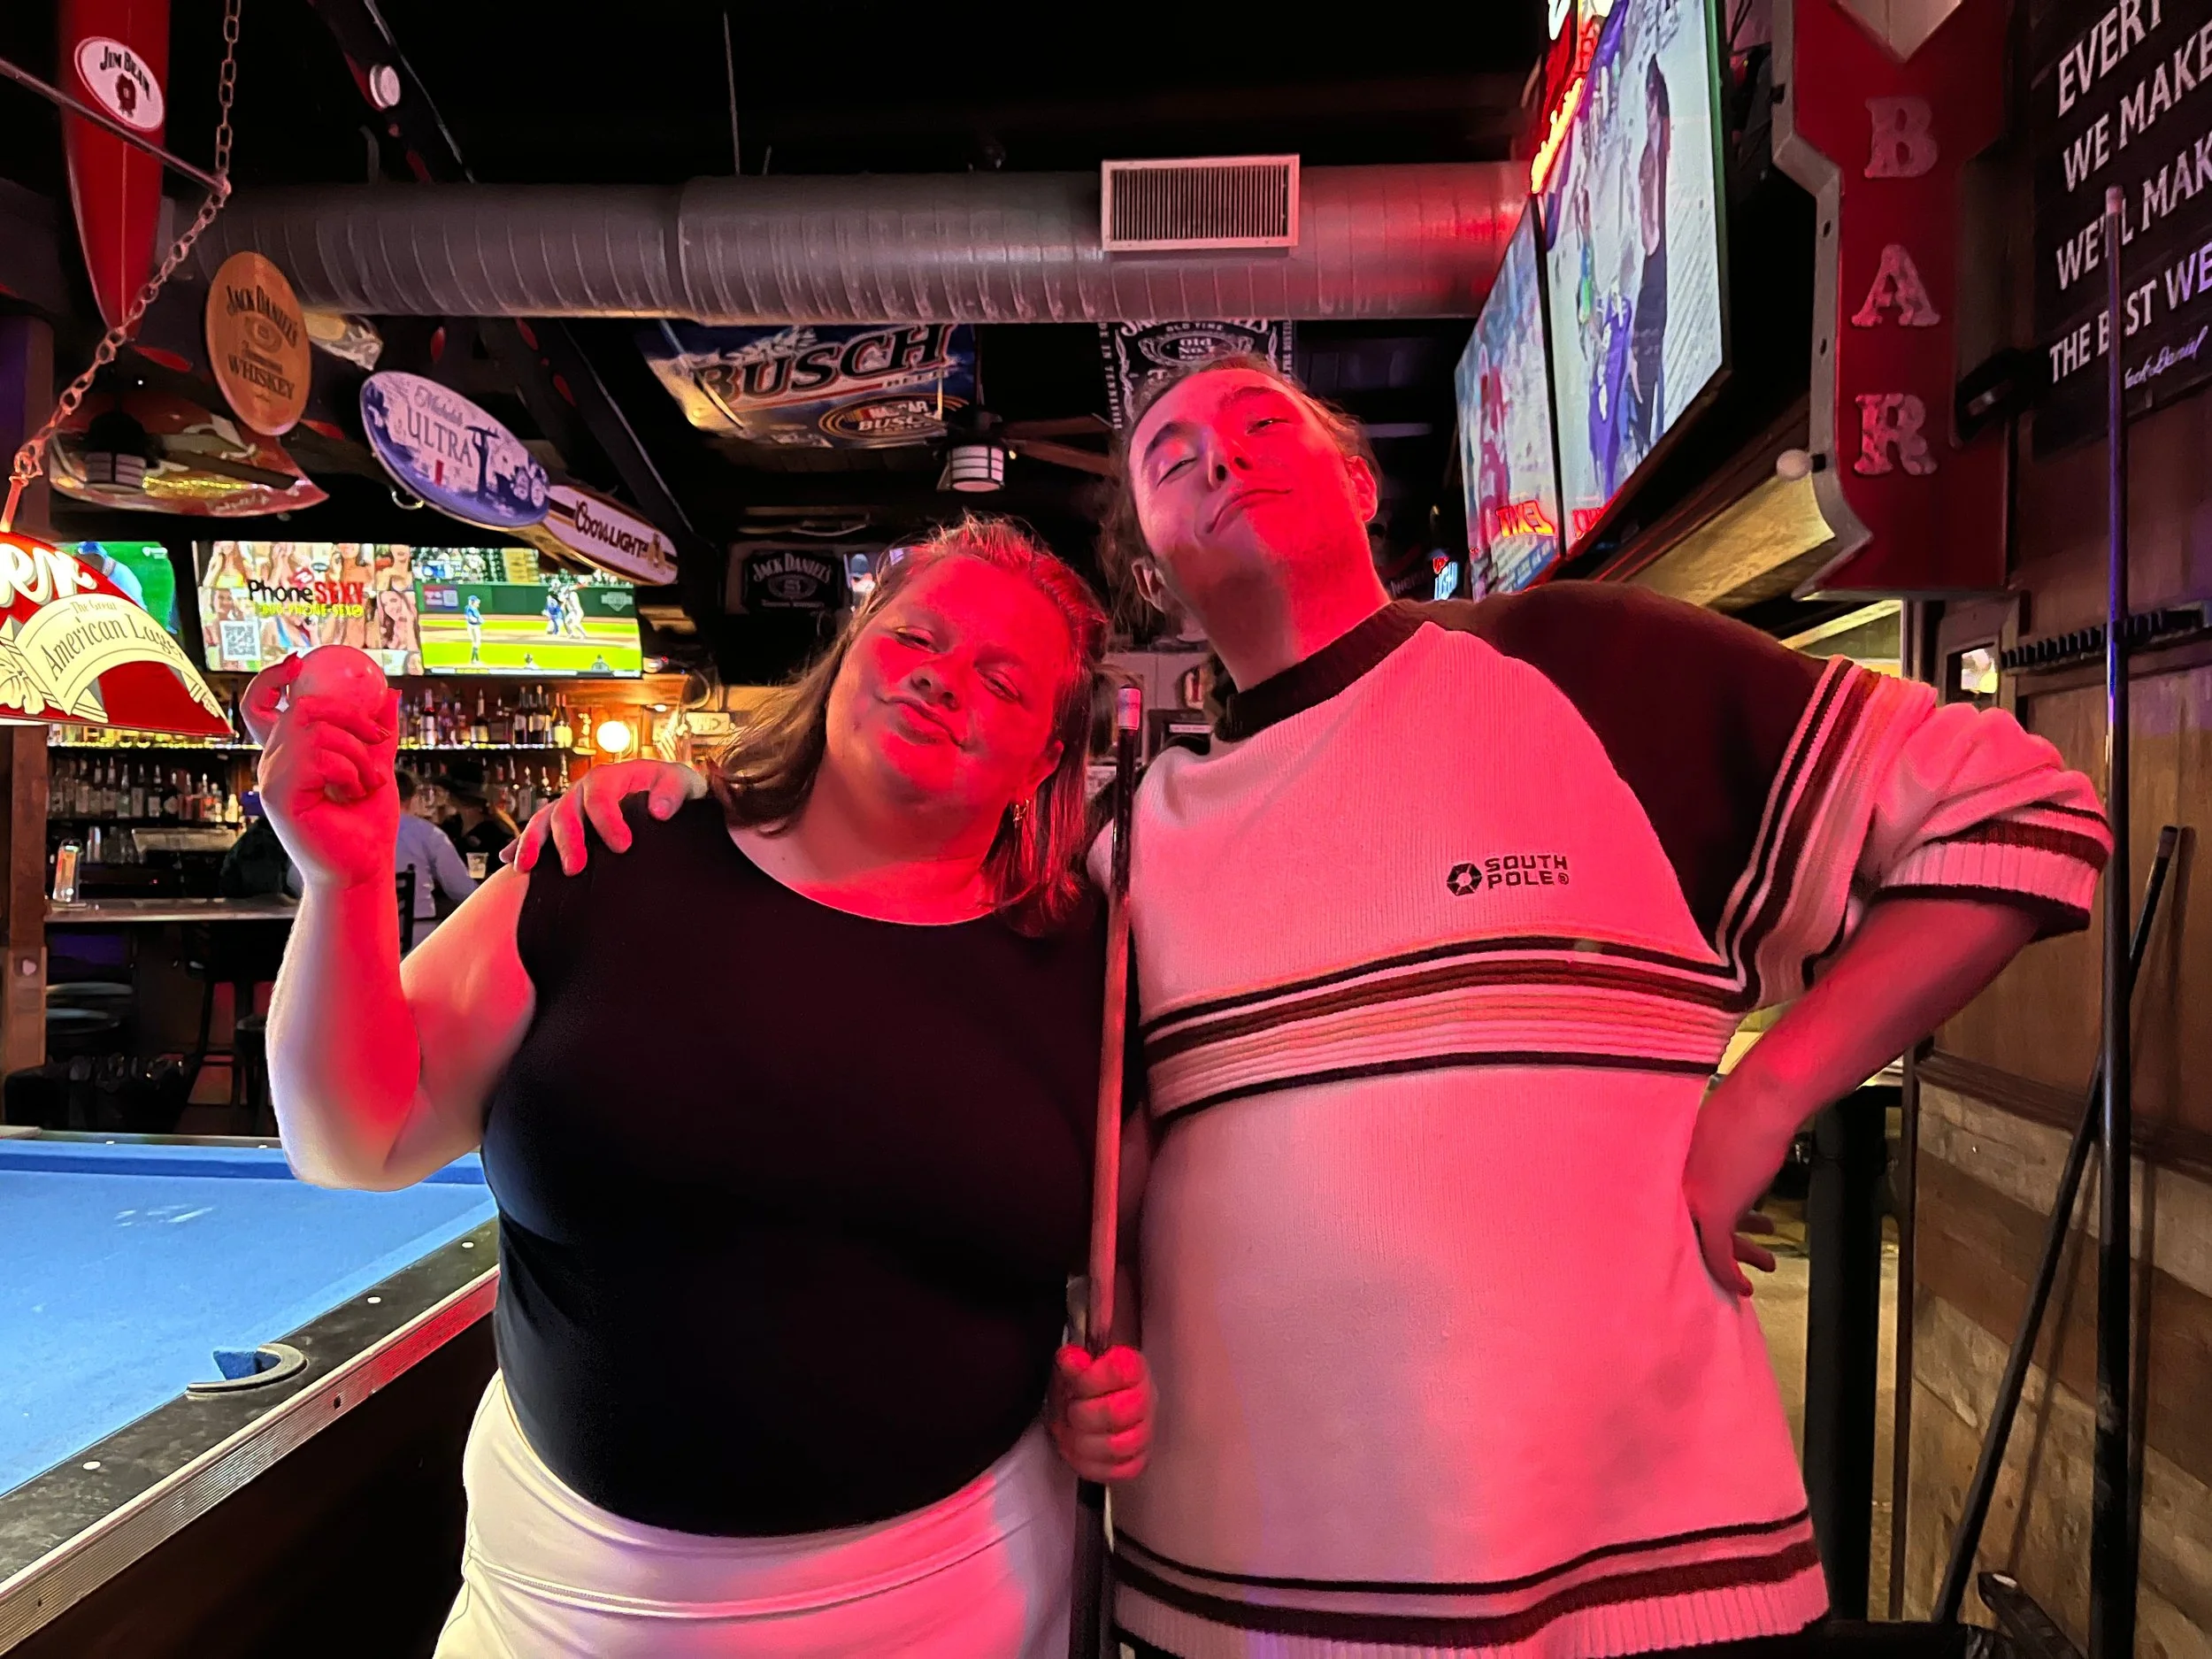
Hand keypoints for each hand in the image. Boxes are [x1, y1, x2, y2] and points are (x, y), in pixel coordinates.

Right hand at [248, 651, 401, 891]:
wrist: (364, 866)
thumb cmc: (366, 823)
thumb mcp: (377, 766)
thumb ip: (377, 732)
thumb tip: (389, 693)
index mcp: (291, 753)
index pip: (263, 705)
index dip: (274, 679)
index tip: (300, 663)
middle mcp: (274, 762)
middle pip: (302, 708)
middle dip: (349, 716)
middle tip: (378, 741)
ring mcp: (272, 777)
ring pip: (315, 731)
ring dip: (356, 753)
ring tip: (368, 781)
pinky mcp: (278, 795)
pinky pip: (317, 757)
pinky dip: (348, 770)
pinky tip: (354, 792)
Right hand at [506, 760, 705, 874]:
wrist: (665, 795)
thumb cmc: (672, 789)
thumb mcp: (680, 782)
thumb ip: (672, 792)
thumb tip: (659, 810)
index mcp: (609, 777)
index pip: (601, 796)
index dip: (608, 821)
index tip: (623, 846)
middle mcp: (583, 790)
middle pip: (566, 812)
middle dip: (568, 840)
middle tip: (576, 869)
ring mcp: (570, 807)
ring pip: (544, 821)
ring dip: (534, 844)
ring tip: (528, 868)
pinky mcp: (565, 825)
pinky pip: (538, 832)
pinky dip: (521, 845)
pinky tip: (508, 862)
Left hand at [1049, 1344, 1152, 1483]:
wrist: (1094, 1406)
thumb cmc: (1085, 1385)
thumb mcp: (1073, 1366)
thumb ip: (1072, 1361)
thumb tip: (1072, 1360)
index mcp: (1132, 1368)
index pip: (1120, 1371)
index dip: (1090, 1379)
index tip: (1074, 1381)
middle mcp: (1145, 1399)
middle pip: (1118, 1413)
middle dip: (1083, 1414)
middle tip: (1070, 1409)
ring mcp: (1144, 1432)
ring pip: (1119, 1446)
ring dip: (1084, 1442)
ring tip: (1070, 1433)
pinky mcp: (1138, 1460)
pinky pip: (1121, 1471)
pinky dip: (1093, 1465)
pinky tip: (1080, 1452)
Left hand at [1683, 1073, 1800, 1296]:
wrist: (1762, 1102)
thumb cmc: (1745, 1114)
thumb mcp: (1719, 1144)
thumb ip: (1711, 1166)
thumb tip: (1724, 1178)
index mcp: (1672, 1169)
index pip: (1671, 1214)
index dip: (1691, 1234)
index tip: (1711, 1247)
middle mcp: (1674, 1186)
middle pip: (1686, 1232)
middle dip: (1717, 1252)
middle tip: (1734, 1264)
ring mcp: (1690, 1199)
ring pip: (1703, 1246)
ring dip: (1733, 1262)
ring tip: (1753, 1271)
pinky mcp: (1712, 1210)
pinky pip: (1717, 1255)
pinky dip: (1730, 1273)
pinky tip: (1742, 1285)